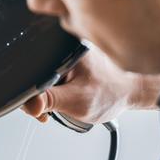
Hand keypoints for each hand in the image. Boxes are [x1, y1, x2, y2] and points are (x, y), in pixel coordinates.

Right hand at [22, 47, 159, 123]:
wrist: (130, 92)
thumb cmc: (111, 93)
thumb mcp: (76, 101)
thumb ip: (50, 101)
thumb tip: (29, 105)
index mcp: (63, 51)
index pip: (30, 71)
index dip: (29, 93)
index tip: (36, 108)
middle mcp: (63, 50)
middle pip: (34, 76)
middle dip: (39, 97)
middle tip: (52, 110)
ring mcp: (65, 57)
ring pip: (42, 79)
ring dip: (48, 96)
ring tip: (64, 102)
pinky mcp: (68, 63)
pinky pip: (51, 78)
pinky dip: (55, 92)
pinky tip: (66, 97)